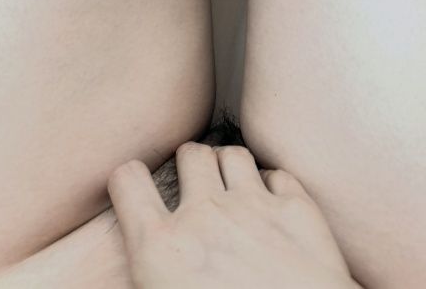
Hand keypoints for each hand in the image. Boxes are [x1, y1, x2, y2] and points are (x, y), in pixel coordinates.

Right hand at [108, 143, 359, 288]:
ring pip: (233, 154)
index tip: (137, 191)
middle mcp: (205, 215)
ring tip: (233, 188)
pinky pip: (278, 175)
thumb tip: (152, 266)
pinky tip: (272, 207)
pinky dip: (272, 186)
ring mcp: (255, 207)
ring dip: (229, 167)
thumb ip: (152, 272)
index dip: (129, 181)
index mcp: (161, 248)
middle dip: (190, 163)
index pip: (128, 180)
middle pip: (191, 153)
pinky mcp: (298, 210)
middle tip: (196, 184)